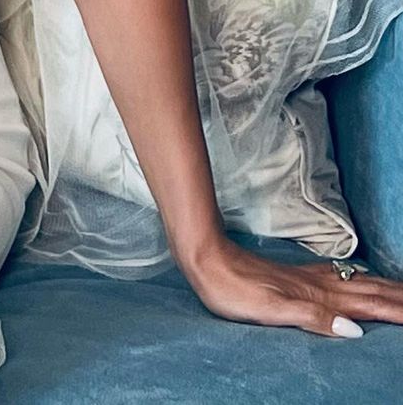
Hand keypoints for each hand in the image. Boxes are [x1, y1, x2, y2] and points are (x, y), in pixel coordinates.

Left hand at [182, 235, 402, 336]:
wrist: (208, 260)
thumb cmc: (235, 290)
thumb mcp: (272, 310)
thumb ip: (313, 319)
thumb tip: (355, 331)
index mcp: (318, 297)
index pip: (370, 305)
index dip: (398, 310)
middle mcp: (319, 285)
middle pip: (371, 291)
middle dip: (400, 297)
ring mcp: (309, 278)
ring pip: (358, 283)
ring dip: (385, 288)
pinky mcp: (297, 276)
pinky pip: (341, 278)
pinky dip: (361, 280)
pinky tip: (360, 278)